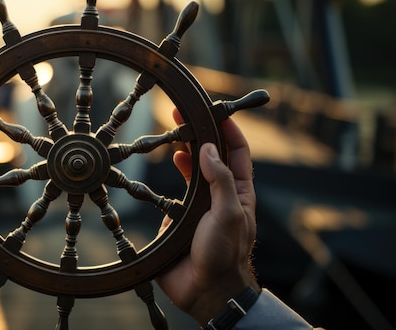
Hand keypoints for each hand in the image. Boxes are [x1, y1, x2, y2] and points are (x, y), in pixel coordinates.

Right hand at [156, 108, 259, 324]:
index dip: (228, 129)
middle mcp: (218, 195)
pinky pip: (169, 194)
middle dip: (199, 134)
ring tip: (172, 135)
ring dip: (182, 152)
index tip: (215, 111)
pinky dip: (165, 179)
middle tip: (182, 115)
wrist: (204, 290)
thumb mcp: (229, 214)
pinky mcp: (176, 219)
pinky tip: (161, 168)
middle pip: (210, 157)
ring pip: (189, 172)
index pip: (237, 153)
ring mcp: (196, 206)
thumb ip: (222, 181)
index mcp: (238, 192)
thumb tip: (209, 149)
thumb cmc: (224, 254)